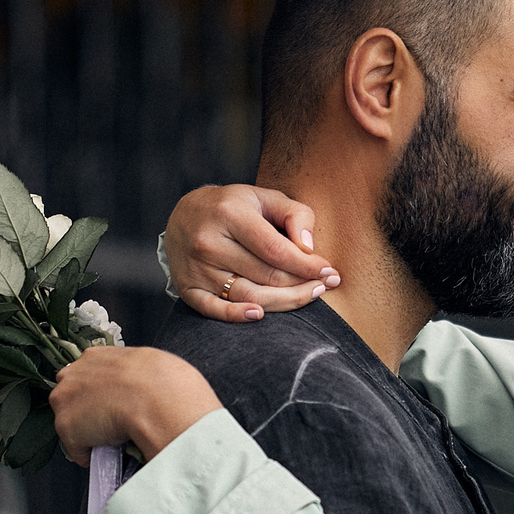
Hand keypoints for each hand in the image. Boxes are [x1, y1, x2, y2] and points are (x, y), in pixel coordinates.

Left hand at [50, 346, 224, 464]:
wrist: (154, 398)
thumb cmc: (159, 381)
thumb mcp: (146, 363)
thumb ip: (130, 372)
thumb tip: (138, 386)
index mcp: (94, 356)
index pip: (85, 376)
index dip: (98, 394)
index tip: (110, 403)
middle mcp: (72, 374)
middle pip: (71, 397)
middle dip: (86, 410)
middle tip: (110, 421)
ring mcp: (65, 401)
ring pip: (72, 422)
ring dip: (88, 431)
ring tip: (112, 436)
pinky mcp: (67, 428)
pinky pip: (78, 448)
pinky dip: (92, 453)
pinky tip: (110, 449)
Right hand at [166, 184, 338, 319]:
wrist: (184, 215)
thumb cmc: (234, 207)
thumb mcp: (264, 197)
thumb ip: (294, 214)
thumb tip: (309, 248)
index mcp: (229, 214)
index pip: (276, 249)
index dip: (306, 265)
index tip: (329, 272)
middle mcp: (209, 243)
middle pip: (265, 275)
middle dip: (301, 284)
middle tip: (324, 285)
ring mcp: (196, 268)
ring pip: (248, 295)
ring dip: (283, 302)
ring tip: (307, 296)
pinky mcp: (188, 288)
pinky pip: (215, 310)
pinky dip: (237, 316)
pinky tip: (260, 314)